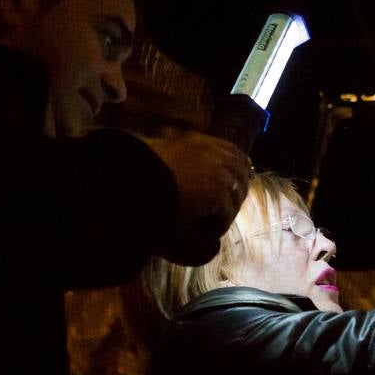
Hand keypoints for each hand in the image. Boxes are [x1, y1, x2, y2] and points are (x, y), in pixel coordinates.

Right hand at [144, 130, 250, 265]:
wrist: (133, 187)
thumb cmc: (137, 174)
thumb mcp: (160, 158)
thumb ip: (178, 158)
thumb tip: (188, 170)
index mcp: (198, 142)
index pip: (231, 151)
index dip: (239, 167)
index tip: (238, 183)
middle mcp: (211, 153)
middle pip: (242, 172)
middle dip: (240, 191)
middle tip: (230, 210)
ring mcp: (216, 172)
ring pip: (235, 196)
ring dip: (227, 212)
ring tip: (215, 225)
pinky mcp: (216, 193)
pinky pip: (226, 214)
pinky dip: (219, 225)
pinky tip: (209, 233)